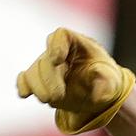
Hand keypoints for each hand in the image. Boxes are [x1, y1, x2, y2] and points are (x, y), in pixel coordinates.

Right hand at [16, 27, 135, 134]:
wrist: (97, 93)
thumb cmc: (106, 81)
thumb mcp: (112, 80)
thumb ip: (105, 78)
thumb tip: (96, 76)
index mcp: (76, 43)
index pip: (60, 35)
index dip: (55, 45)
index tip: (57, 59)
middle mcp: (58, 51)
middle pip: (45, 59)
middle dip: (49, 78)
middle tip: (57, 96)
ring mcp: (46, 66)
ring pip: (33, 72)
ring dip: (38, 87)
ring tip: (50, 100)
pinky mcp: (39, 81)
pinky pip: (25, 79)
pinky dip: (24, 86)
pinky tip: (25, 94)